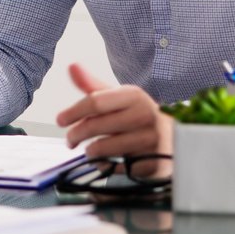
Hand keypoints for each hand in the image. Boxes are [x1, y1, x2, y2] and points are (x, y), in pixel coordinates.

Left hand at [55, 63, 172, 175]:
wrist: (173, 139)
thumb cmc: (137, 116)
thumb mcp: (119, 98)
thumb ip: (93, 86)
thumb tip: (72, 66)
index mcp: (134, 96)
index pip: (95, 101)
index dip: (73, 111)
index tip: (60, 120)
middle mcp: (144, 115)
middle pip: (95, 126)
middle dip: (76, 134)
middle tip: (70, 140)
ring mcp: (150, 140)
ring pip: (103, 148)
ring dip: (89, 151)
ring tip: (89, 150)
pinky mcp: (151, 162)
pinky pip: (115, 166)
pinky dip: (104, 165)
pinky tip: (106, 160)